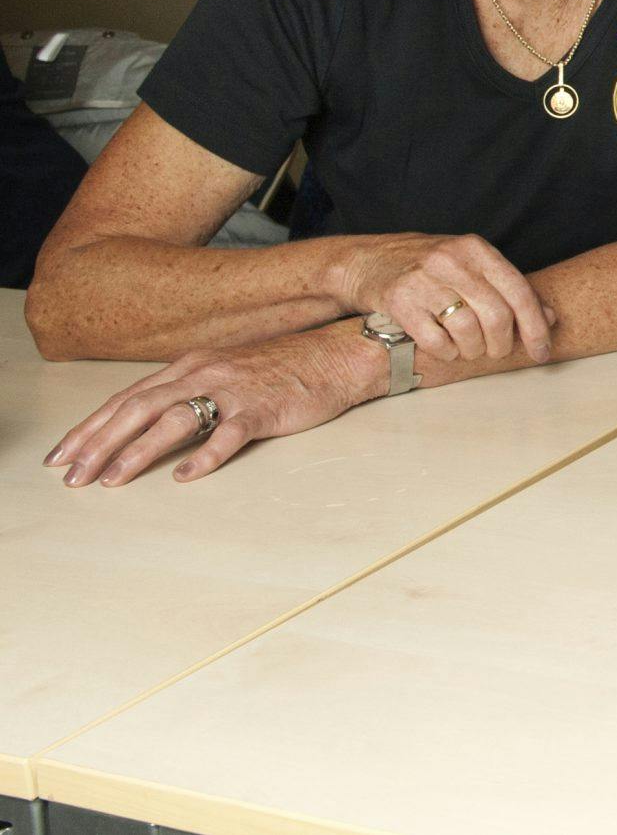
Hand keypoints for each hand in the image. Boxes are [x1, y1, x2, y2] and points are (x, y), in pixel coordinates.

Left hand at [44, 324, 377, 485]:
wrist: (336, 356)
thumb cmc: (280, 368)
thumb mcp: (223, 372)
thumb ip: (187, 392)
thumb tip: (147, 424)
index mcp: (190, 366)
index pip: (127, 398)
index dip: (90, 427)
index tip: (62, 455)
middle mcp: (204, 373)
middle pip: (138, 409)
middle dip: (99, 443)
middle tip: (72, 476)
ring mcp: (233, 390)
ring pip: (173, 420)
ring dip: (136, 452)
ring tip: (112, 479)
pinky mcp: (262, 409)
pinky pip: (228, 435)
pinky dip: (205, 457)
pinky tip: (185, 477)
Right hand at [333, 232, 554, 364]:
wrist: (368, 260)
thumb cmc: (430, 267)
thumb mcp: (472, 266)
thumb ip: (510, 289)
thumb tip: (550, 318)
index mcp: (477, 249)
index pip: (519, 292)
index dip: (536, 328)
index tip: (542, 352)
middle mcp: (452, 260)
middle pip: (497, 316)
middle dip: (503, 344)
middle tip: (496, 351)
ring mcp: (424, 279)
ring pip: (468, 331)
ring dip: (474, 351)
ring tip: (469, 349)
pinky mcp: (399, 302)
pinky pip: (436, 342)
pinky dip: (448, 354)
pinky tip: (446, 348)